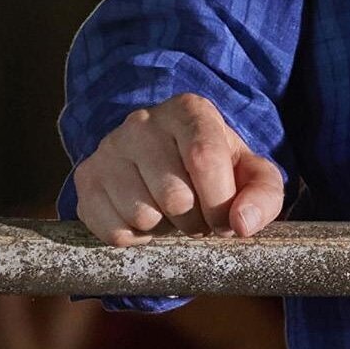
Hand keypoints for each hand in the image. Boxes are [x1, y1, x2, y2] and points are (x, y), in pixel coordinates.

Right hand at [71, 94, 283, 246]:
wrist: (164, 162)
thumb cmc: (213, 169)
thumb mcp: (250, 174)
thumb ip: (263, 194)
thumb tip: (241, 224)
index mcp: (188, 111)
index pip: (204, 159)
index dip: (219, 203)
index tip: (225, 220)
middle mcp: (142, 122)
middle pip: (175, 196)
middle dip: (194, 221)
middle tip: (195, 213)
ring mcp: (109, 149)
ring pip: (143, 215)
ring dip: (164, 229)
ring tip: (169, 212)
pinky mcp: (86, 179)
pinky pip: (115, 231)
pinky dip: (136, 238)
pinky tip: (143, 217)